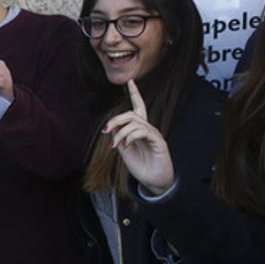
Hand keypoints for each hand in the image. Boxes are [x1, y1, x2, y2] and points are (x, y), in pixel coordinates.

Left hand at [101, 80, 174, 195]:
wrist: (153, 182)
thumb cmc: (140, 166)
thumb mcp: (123, 150)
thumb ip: (118, 136)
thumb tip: (111, 126)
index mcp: (139, 129)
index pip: (138, 107)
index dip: (135, 94)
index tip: (131, 81)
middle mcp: (148, 129)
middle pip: (132, 114)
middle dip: (116, 119)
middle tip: (105, 129)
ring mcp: (154, 135)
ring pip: (135, 122)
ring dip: (121, 132)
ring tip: (115, 144)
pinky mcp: (159, 142)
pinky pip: (143, 132)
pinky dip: (131, 136)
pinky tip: (126, 144)